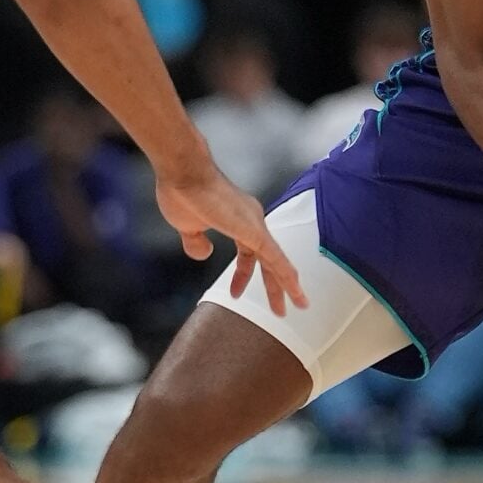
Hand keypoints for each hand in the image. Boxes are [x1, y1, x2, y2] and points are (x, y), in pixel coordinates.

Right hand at [156, 169, 308, 315]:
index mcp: (238, 220)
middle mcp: (252, 221)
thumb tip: (204, 254)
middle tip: (281, 309)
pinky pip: (276, 257)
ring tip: (299, 305)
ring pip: (277, 261)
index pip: (248, 253)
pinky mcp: (254, 230)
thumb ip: (195, 241)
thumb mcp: (187, 226)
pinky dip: (287, 274)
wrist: (183, 172)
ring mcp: (255, 224)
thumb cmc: (183, 193)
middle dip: (275, 285)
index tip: (234, 293)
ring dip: (287, 285)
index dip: (243, 274)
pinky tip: (295, 289)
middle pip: (268, 260)